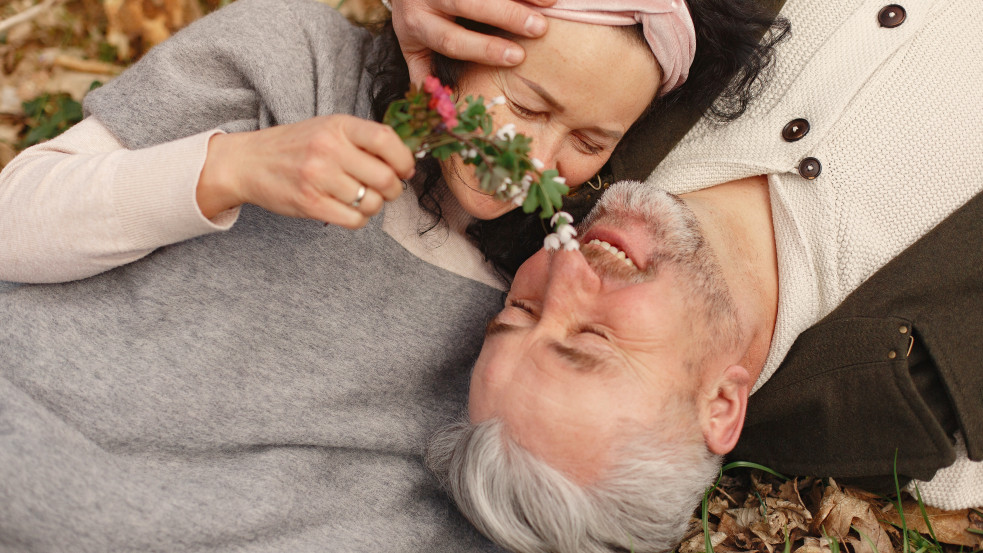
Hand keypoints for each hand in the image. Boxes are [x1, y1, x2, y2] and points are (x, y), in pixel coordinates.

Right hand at [197, 115, 414, 228]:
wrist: (248, 162)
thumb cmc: (296, 146)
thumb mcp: (329, 128)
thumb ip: (363, 139)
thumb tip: (406, 161)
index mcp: (338, 126)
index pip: (386, 139)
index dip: (404, 159)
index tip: (405, 169)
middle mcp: (328, 149)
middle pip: (385, 178)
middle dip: (394, 189)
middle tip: (387, 190)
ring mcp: (318, 178)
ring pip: (372, 203)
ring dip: (374, 206)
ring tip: (362, 198)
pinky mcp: (310, 204)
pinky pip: (354, 220)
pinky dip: (359, 219)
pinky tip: (349, 210)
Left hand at [391, 0, 556, 83]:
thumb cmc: (419, 21)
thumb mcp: (413, 47)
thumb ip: (425, 75)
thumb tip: (444, 110)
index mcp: (416, 25)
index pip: (451, 39)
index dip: (484, 49)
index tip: (517, 58)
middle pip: (466, 2)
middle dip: (506, 15)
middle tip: (538, 28)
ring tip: (549, 5)